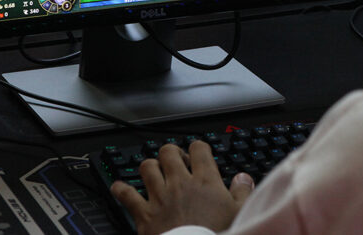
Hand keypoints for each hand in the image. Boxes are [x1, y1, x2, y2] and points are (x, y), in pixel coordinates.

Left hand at [111, 141, 254, 234]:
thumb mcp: (239, 213)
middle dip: (171, 153)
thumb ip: (242, 192)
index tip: (198, 154)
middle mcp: (180, 183)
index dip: (198, 148)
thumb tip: (243, 178)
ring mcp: (160, 197)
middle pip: (168, 152)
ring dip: (150, 167)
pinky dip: (121, 190)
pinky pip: (127, 195)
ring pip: (147, 167)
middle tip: (175, 162)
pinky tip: (119, 187)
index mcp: (205, 181)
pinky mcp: (145, 214)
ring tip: (155, 172)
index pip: (199, 148)